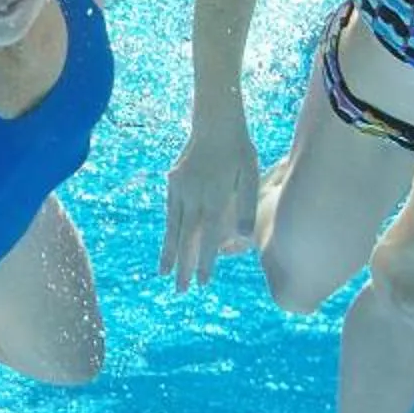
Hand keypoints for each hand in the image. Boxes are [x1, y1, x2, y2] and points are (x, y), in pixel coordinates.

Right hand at [160, 126, 256, 291]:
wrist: (215, 122)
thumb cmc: (238, 150)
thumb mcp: (250, 175)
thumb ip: (245, 205)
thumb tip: (243, 237)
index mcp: (214, 198)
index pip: (209, 238)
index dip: (206, 262)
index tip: (203, 283)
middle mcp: (193, 197)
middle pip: (186, 238)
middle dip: (183, 266)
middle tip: (180, 290)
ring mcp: (180, 189)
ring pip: (173, 227)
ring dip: (169, 252)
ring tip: (163, 273)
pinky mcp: (173, 182)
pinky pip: (170, 212)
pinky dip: (168, 230)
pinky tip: (167, 242)